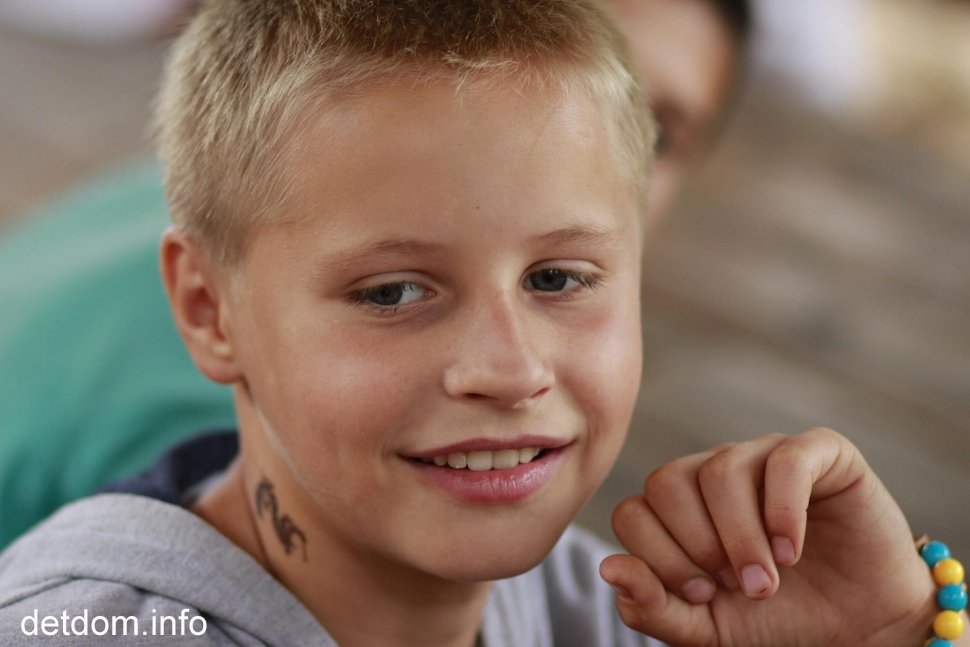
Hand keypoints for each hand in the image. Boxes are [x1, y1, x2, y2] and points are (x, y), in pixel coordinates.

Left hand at [600, 428, 941, 645]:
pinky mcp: (820, 452)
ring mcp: (764, 455)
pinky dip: (782, 512)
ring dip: (741, 538)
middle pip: (666, 482)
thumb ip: (654, 605)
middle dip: (696, 547)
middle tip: (737, 588)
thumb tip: (608, 567)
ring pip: (722, 470)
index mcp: (680, 507)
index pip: (633, 511)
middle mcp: (715, 472)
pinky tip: (792, 551)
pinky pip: (786, 460)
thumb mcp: (708, 627)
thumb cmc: (778, 618)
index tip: (704, 595)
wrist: (862, 626)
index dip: (659, 559)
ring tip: (769, 580)